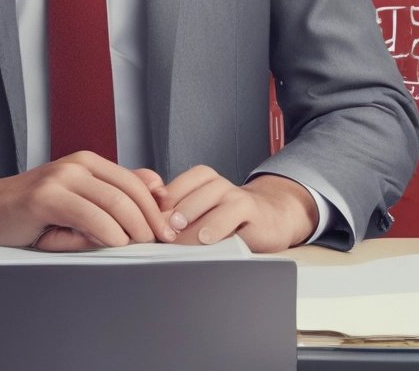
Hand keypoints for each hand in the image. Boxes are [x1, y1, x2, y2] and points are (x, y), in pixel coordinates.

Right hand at [0, 153, 177, 250]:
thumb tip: (156, 191)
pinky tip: (114, 244)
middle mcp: (77, 164)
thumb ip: (111, 197)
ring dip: (133, 230)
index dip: (157, 209)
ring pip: (114, 202)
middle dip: (151, 222)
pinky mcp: (45, 195)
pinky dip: (108, 232)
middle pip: (130, 192)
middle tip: (160, 245)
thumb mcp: (77, 203)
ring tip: (139, 248)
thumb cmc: (32, 214)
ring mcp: (60, 177)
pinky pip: (90, 214)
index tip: (170, 232)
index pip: (137, 183)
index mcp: (89, 163)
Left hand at [152, 168, 316, 252]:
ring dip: (190, 217)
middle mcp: (217, 182)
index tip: (148, 222)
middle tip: (160, 231)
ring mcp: (234, 192)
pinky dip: (216, 225)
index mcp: (201, 180)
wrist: (270, 219)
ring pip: (208, 198)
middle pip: (189, 191)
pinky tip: (205, 238)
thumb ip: (182, 215)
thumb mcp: (204, 215)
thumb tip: (152, 225)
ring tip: (177, 236)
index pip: (175, 186)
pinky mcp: (251, 207)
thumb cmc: (230, 220)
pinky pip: (231, 212)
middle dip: (171, 212)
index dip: (160, 205)